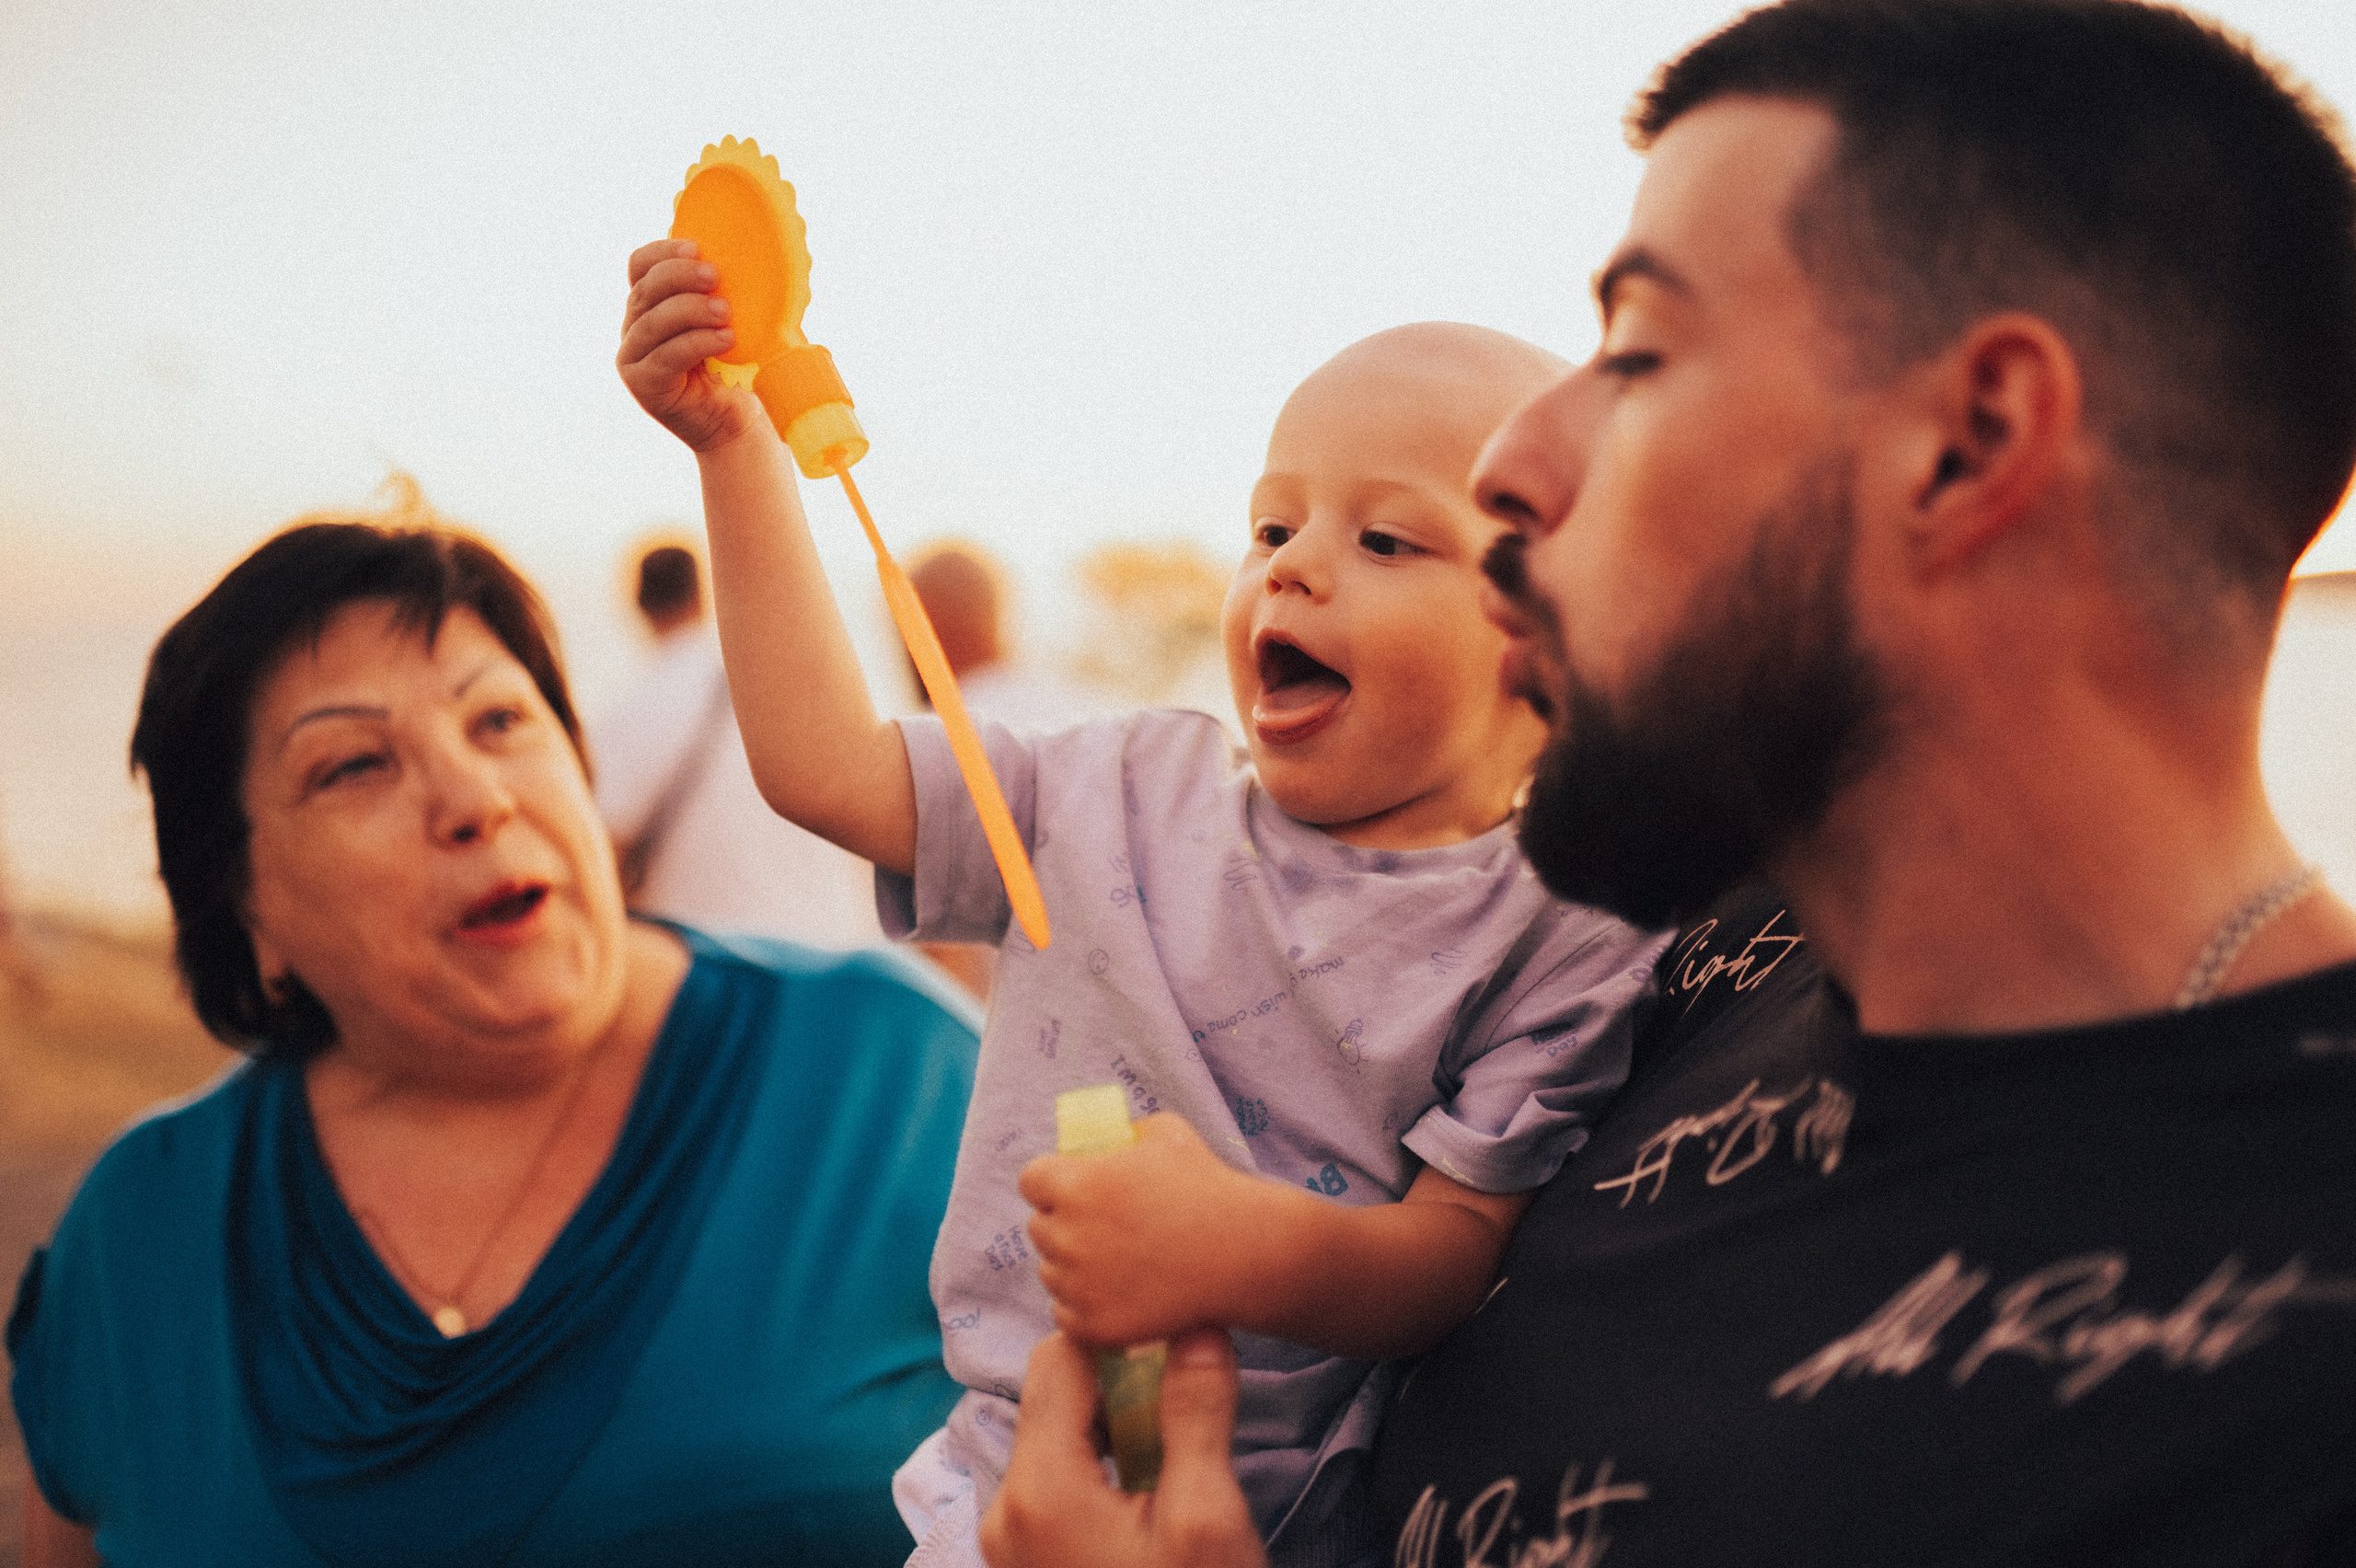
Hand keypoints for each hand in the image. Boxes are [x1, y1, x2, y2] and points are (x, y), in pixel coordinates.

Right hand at [617, 238, 761, 453]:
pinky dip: (696, 343)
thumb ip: (724, 291)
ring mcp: (634, 357)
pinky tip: (725, 339)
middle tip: (715, 276)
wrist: (737, 421)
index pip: (640, 266)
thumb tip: (752, 254)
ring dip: (691, 310)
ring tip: (726, 312)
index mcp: (651, 304)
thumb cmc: (737, 366)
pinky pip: (665, 356)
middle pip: (645, 290)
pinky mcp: (644, 384)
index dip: (662, 253)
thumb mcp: (730, 321)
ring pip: (653, 322)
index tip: (695, 248)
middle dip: (680, 276)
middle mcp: (635, 327)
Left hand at [979, 1329, 1266, 1567]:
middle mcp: (1004, 1510)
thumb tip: (1196, 1327)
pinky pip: (1056, 1488)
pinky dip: (1101, 1469)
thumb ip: (1195, 1415)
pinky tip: (1152, 1489)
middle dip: (1119, 1382)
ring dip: (1114, 1427)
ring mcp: (1008, 1546)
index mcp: (1037, 1487)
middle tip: (1189, 1389)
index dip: (1120, 1336)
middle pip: (1053, 1400)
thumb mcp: (1208, 1519)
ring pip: (1057, 1443)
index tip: (1176, 1338)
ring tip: (1178, 1439)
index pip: (1060, 1358)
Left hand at [1021, 1114, 1266, 1345]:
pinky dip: (1085, 1307)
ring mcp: (1079, 1285)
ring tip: (1120, 1261)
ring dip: (1073, 1267)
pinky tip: (1119, 1293)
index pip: (1030, 1182)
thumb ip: (1124, 1134)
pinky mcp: (1094, 1326)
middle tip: (1103, 1228)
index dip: (1050, 1184)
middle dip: (1063, 1224)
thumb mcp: (1164, 1133)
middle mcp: (1068, 1235)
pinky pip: (1065, 1314)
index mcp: (1076, 1184)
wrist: (1242, 1252)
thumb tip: (1106, 1143)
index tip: (1072, 1190)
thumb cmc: (1206, 1186)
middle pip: (1039, 1228)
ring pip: (1051, 1273)